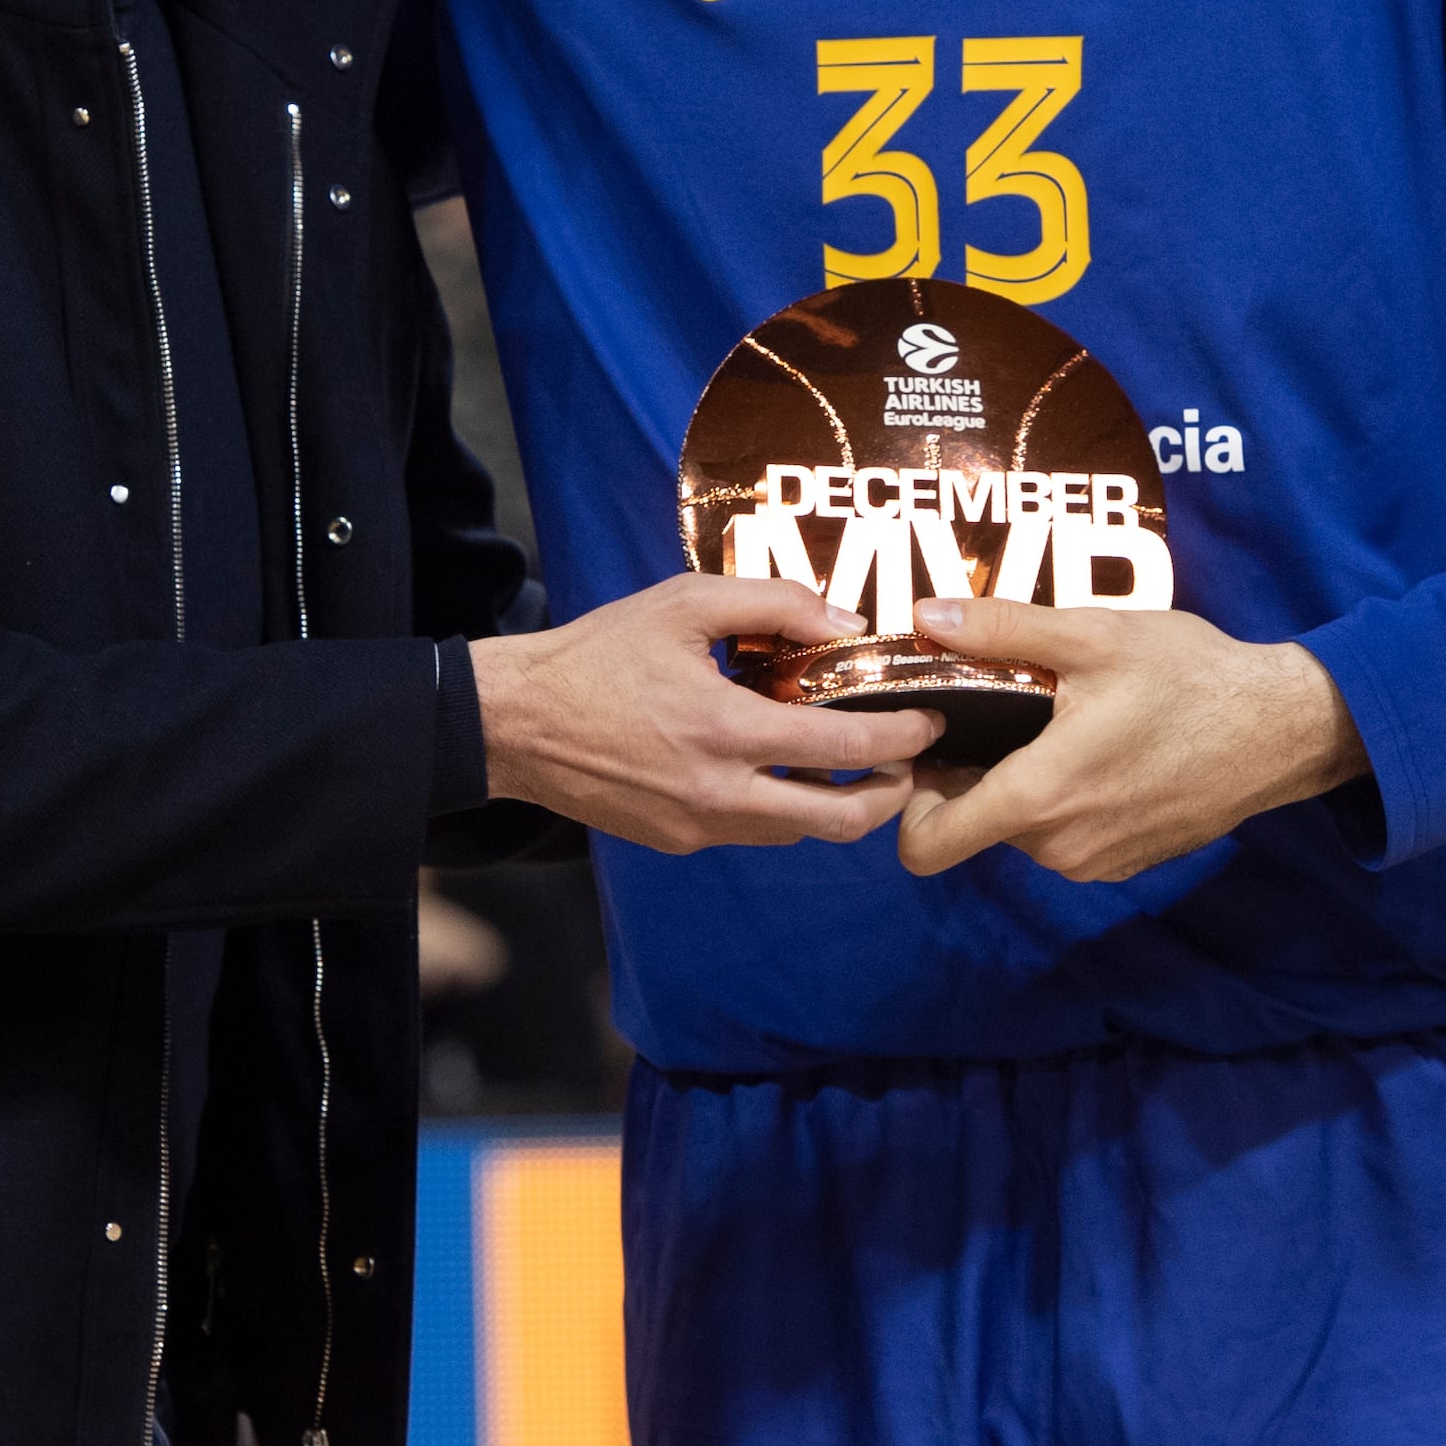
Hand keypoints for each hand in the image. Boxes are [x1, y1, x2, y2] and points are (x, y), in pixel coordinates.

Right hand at [467, 576, 940, 852]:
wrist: (516, 722)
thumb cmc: (599, 654)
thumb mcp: (685, 603)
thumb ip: (774, 606)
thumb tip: (847, 627)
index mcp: (727, 731)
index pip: (846, 749)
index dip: (903, 738)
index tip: (929, 721)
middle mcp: (720, 794)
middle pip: (839, 821)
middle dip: (889, 797)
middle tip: (907, 764)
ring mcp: (698, 827)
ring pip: (797, 833)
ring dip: (834, 804)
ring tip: (849, 762)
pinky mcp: (676, 841)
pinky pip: (751, 830)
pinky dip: (780, 806)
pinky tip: (776, 767)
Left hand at [887, 597, 1365, 886]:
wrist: (1282, 728)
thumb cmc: (1190, 677)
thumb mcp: (1092, 636)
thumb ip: (1000, 630)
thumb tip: (922, 618)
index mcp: (1039, 796)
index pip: (926, 846)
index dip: (907, 801)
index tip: (928, 749)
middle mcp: (1060, 846)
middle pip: (972, 827)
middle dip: (970, 775)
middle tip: (997, 710)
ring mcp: (1097, 861)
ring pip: (1020, 831)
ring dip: (1020, 784)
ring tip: (1055, 721)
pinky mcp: (1128, 862)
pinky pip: (1066, 837)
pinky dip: (1064, 801)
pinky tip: (1098, 747)